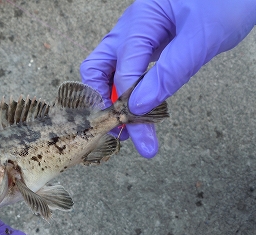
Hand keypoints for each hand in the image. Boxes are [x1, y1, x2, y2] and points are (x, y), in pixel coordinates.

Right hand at [81, 0, 255, 157]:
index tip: (137, 133)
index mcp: (139, 22)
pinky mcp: (148, 44)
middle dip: (104, 102)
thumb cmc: (225, 0)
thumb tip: (138, 106)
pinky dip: (129, 91)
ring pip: (109, 71)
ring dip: (114, 100)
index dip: (127, 105)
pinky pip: (128, 69)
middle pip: (98, 69)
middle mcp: (130, 29)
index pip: (123, 71)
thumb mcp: (202, 37)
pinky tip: (140, 106)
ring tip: (130, 126)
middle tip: (120, 130)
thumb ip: (170, 72)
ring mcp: (137, 36)